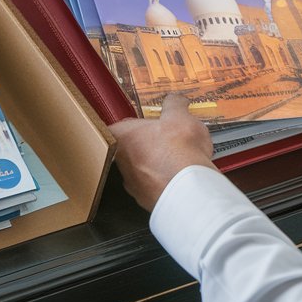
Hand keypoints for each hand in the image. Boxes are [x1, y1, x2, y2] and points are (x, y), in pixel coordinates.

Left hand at [110, 94, 216, 210]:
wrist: (188, 188)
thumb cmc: (179, 150)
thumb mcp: (180, 116)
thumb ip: (174, 104)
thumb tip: (175, 100)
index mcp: (123, 137)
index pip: (114, 128)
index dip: (128, 126)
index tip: (138, 124)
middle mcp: (122, 163)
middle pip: (128, 150)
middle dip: (146, 145)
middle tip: (163, 140)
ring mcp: (133, 184)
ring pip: (141, 171)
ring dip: (155, 165)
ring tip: (177, 160)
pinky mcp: (147, 201)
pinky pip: (154, 187)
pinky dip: (165, 182)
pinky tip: (180, 177)